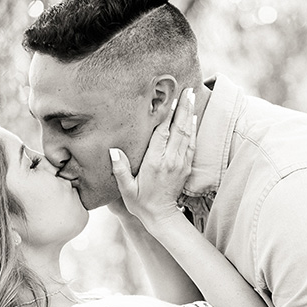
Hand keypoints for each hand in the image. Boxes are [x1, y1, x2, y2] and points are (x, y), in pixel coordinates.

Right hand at [109, 87, 196, 228]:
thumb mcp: (126, 189)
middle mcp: (170, 161)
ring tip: (192, 96)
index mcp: (155, 163)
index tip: (170, 99)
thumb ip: (120, 169)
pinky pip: (192, 144)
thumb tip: (113, 151)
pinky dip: (193, 129)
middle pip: (178, 129)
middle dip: (184, 108)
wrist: (162, 217)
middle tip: (188, 90)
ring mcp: (181, 163)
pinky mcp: (186, 166)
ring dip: (190, 114)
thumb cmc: (141, 202)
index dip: (166, 116)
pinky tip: (193, 117)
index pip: (162, 134)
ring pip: (187, 134)